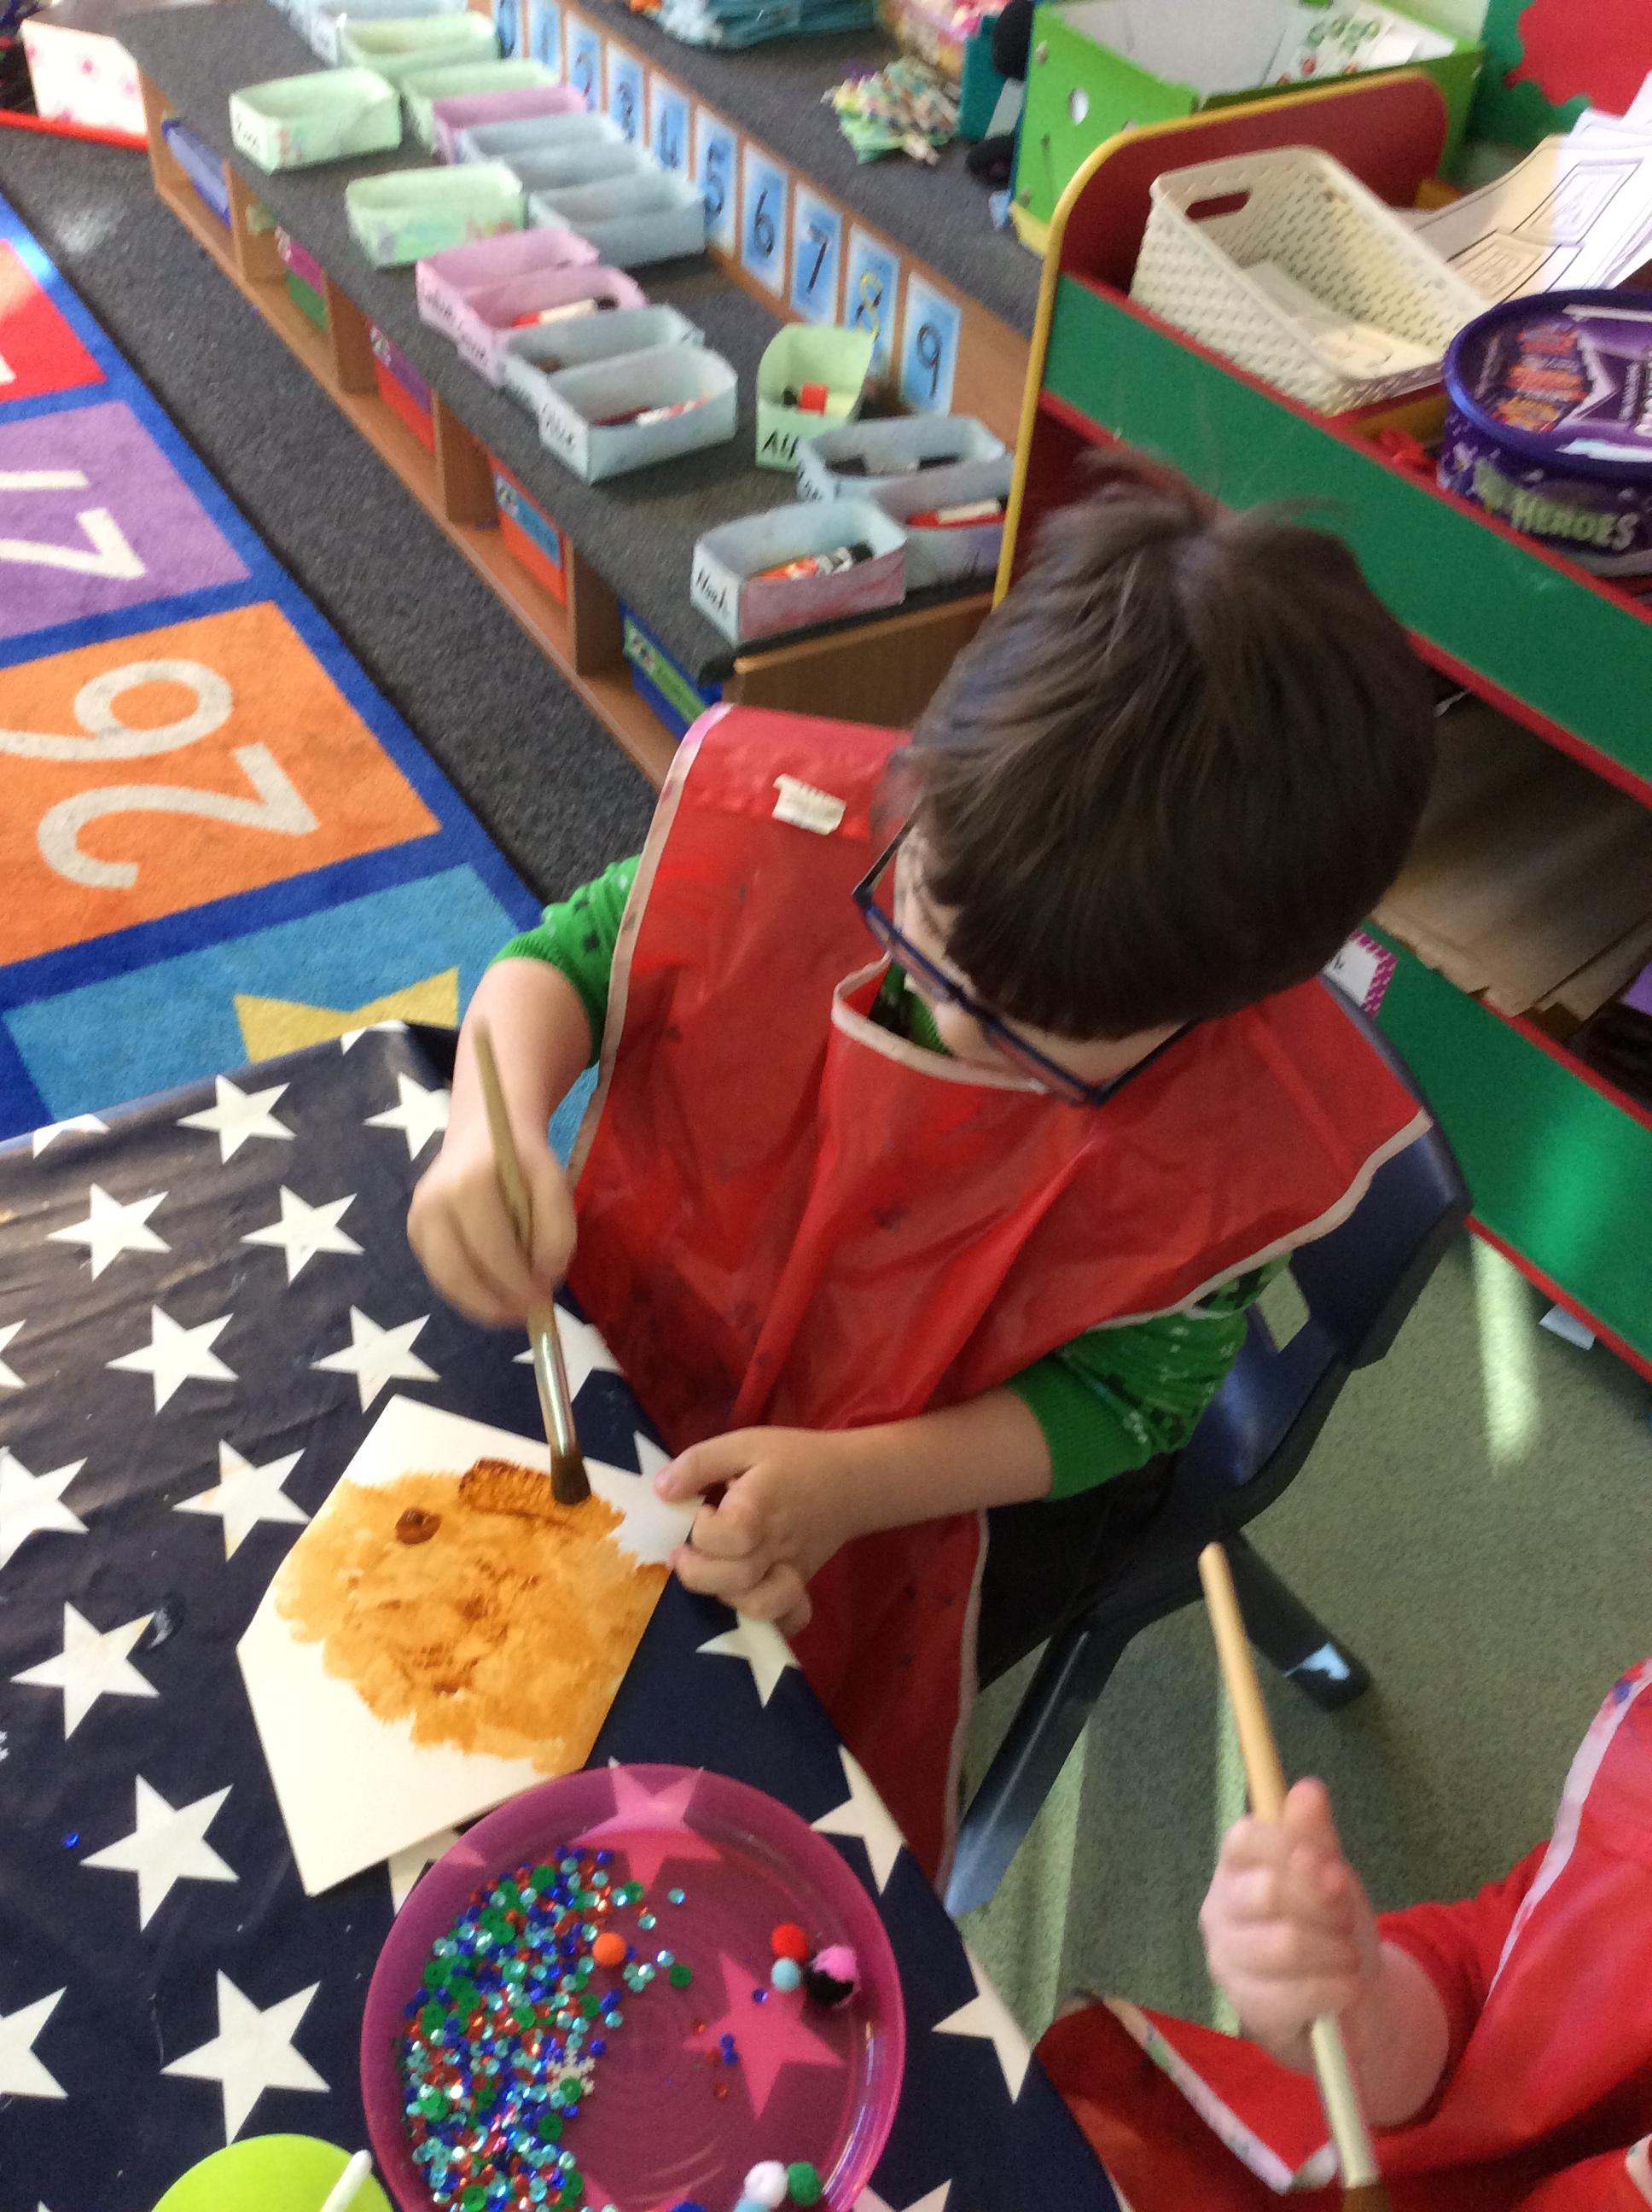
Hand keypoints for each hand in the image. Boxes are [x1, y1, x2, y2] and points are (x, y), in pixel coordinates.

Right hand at [408, 1121, 574, 1327]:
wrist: (482, 1134)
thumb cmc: (522, 1161)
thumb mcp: (554, 1184)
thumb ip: (556, 1231)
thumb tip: (545, 1278)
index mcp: (468, 1183)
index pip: (491, 1249)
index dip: (517, 1282)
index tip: (543, 1299)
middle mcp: (432, 1203)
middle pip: (458, 1273)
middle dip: (494, 1303)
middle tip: (526, 1313)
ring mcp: (417, 1219)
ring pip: (445, 1281)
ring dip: (480, 1304)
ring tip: (513, 1310)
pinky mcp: (415, 1234)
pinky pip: (440, 1275)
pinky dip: (468, 1293)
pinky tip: (494, 1294)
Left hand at [653, 1428, 865, 1635]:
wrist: (851, 1480)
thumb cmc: (793, 1460)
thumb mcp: (744, 1444)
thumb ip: (699, 1463)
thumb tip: (661, 1490)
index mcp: (761, 1508)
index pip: (729, 1534)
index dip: (703, 1529)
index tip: (700, 1512)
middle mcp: (777, 1546)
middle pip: (738, 1579)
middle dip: (698, 1573)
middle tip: (684, 1553)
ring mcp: (792, 1572)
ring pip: (761, 1607)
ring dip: (726, 1597)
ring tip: (714, 1574)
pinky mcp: (800, 1586)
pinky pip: (790, 1620)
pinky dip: (768, 1622)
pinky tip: (745, 1601)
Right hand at [1199, 1779, 1380, 2068]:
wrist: (1348, 2000)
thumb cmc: (1330, 1924)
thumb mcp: (1330, 1874)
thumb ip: (1316, 1835)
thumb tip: (1308, 1789)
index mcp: (1235, 1868)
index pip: (1245, 1838)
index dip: (1291, 1847)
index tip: (1330, 1864)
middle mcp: (1219, 1911)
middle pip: (1267, 1890)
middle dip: (1323, 1903)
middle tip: (1345, 1916)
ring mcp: (1228, 1962)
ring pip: (1285, 1943)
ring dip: (1335, 1948)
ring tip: (1350, 1954)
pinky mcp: (1248, 2009)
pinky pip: (1297, 1994)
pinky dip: (1336, 1987)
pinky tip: (1349, 1985)